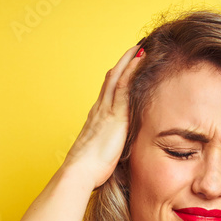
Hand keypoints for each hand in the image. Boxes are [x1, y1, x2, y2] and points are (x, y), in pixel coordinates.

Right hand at [62, 43, 144, 189]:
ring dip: (128, 61)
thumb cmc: (88, 172)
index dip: (115, 80)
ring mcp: (106, 110)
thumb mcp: (100, 157)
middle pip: (111, 80)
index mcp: (96, 121)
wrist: (80, 172)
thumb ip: (108, 151)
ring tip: (139, 48)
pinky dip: (131, 70)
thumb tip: (113, 158)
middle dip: (122, 64)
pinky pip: (124, 85)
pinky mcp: (115, 114)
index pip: (107, 95)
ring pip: (117, 77)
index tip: (122, 69)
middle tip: (133, 50)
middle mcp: (99, 111)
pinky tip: (140, 59)